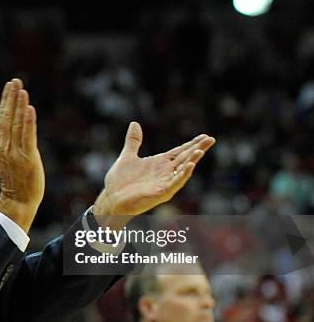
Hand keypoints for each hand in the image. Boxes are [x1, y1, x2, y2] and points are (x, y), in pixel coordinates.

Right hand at [0, 78, 44, 232]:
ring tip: (22, 90)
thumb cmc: (9, 176)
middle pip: (7, 118)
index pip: (0, 117)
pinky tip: (29, 109)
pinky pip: (27, 137)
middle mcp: (4, 146)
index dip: (5, 100)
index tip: (9, 84)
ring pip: (17, 125)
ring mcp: (15, 152)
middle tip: (15, 81)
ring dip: (19, 106)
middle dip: (11, 98)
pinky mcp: (28, 158)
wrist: (17, 199)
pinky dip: (28, 123)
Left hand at [94, 122, 214, 218]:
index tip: (205, 136)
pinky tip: (190, 166)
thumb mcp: (127, 156)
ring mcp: (164, 183)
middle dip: (198, 149)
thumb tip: (134, 123)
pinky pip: (175, 183)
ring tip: (200, 150)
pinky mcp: (161, 193)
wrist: (110, 198)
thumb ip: (133, 141)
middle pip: (185, 158)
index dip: (192, 144)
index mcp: (160, 163)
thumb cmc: (119, 181)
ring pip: (182, 171)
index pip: (180, 152)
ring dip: (192, 161)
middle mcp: (165, 173)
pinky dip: (182, 174)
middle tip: (211, 139)